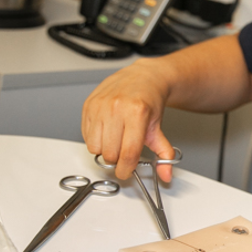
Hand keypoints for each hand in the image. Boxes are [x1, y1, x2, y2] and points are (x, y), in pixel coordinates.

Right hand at [81, 60, 175, 182]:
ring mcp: (100, 105)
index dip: (127, 168)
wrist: (143, 77)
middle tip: (124, 150)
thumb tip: (166, 174)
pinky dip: (95, 139)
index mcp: (137, 112)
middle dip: (117, 159)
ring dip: (104, 149)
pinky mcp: (88, 105)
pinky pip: (85, 136)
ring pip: (95, 147)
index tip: (127, 170)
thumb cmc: (149, 101)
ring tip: (115, 138)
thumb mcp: (158, 126)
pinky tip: (106, 130)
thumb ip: (163, 153)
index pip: (128, 153)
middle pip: (110, 154)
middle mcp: (116, 107)